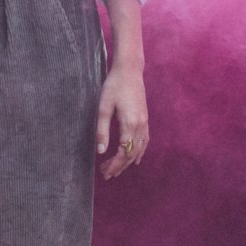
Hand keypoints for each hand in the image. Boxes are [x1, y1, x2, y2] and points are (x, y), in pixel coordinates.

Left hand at [96, 64, 147, 179]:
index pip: (123, 153)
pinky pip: (144, 141)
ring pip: (139, 149)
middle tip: (107, 174)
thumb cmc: (114, 86)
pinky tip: (134, 158)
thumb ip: (102, 130)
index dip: (114, 164)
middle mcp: (140, 126)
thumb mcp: (103, 107)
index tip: (104, 171)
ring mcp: (145, 122)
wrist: (129, 70)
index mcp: (129, 124)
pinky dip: (139, 152)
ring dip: (128, 161)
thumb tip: (100, 151)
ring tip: (117, 170)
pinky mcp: (145, 118)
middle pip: (131, 154)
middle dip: (119, 166)